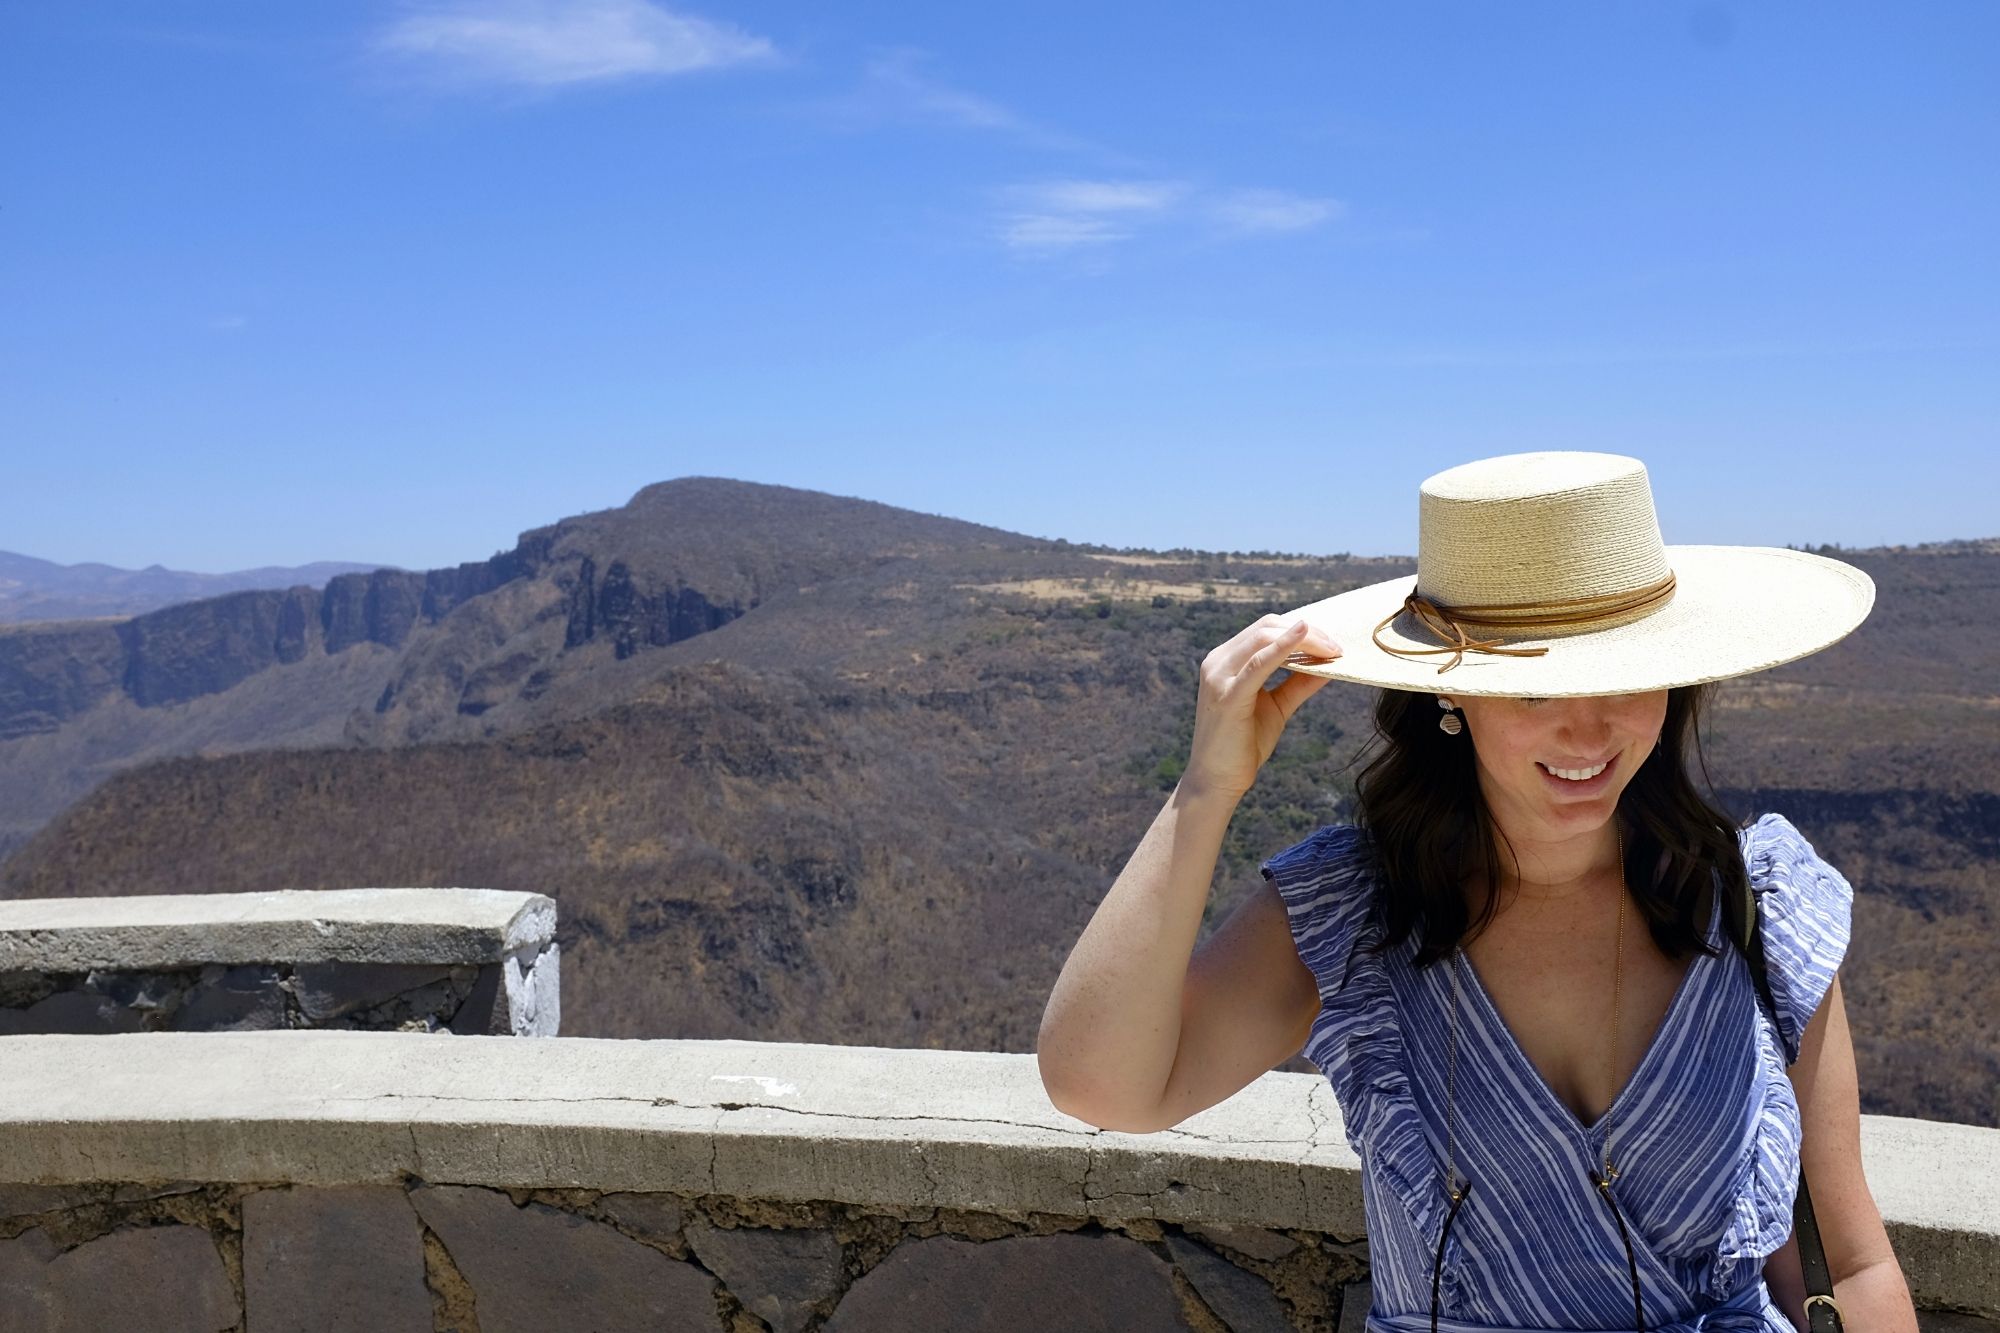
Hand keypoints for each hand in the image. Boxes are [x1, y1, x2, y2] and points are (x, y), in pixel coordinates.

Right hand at [1182, 614, 1342, 800]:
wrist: (1216, 781)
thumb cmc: (1243, 746)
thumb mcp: (1277, 707)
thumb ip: (1299, 683)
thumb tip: (1329, 664)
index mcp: (1226, 661)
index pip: (1265, 629)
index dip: (1301, 630)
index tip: (1333, 642)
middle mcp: (1217, 662)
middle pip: (1266, 628)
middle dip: (1308, 633)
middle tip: (1338, 647)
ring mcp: (1218, 677)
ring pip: (1263, 637)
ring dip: (1304, 640)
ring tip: (1332, 650)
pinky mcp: (1227, 696)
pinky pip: (1258, 664)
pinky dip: (1283, 647)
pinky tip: (1304, 636)